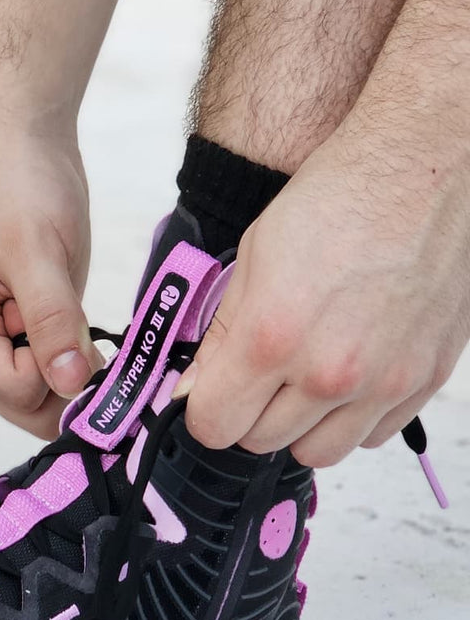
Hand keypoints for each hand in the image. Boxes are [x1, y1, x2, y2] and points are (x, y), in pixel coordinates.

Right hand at [0, 135, 104, 438]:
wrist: (20, 143)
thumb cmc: (17, 185)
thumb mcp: (39, 254)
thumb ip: (53, 323)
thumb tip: (71, 384)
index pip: (16, 390)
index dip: (61, 371)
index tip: (87, 334)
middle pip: (24, 405)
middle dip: (66, 379)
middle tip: (94, 334)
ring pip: (38, 394)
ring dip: (72, 366)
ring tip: (78, 315)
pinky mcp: (10, 334)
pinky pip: (46, 370)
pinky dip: (72, 356)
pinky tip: (77, 322)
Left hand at [176, 126, 469, 465]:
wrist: (420, 168)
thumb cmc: (335, 200)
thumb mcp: (250, 263)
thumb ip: (219, 338)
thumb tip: (193, 391)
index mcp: (273, 339)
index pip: (213, 426)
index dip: (204, 411)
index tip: (208, 394)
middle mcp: (330, 371)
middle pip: (261, 443)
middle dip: (248, 415)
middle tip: (256, 377)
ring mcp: (384, 380)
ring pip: (317, 452)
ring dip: (299, 425)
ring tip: (300, 379)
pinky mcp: (425, 378)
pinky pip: (372, 435)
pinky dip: (351, 418)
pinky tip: (346, 376)